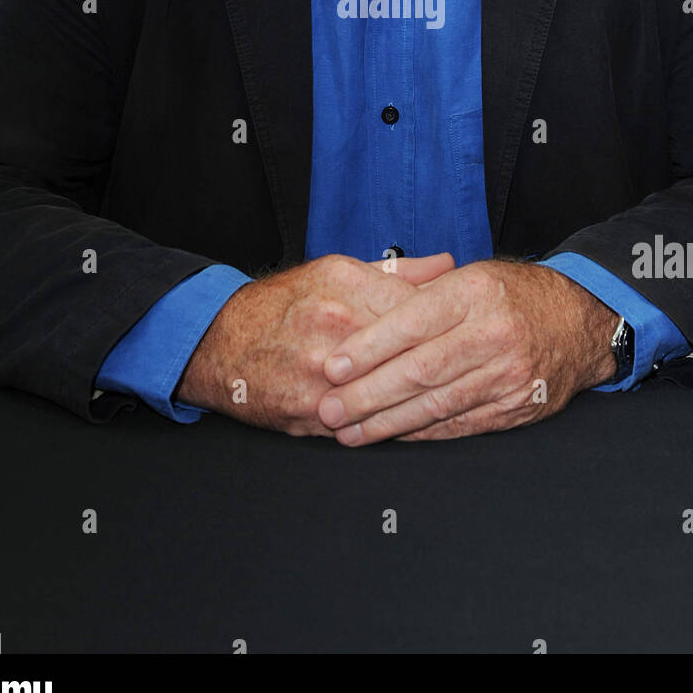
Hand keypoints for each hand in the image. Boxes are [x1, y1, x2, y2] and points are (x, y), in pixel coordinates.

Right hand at [173, 251, 454, 433]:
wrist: (221, 341)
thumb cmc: (283, 304)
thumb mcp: (336, 270)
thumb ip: (396, 272)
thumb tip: (448, 266)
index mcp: (346, 288)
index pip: (418, 309)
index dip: (450, 326)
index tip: (470, 334)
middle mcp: (335, 328)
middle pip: (410, 354)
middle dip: (444, 366)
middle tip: (471, 373)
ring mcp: (322, 375)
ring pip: (391, 395)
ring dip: (423, 403)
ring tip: (452, 404)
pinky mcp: (309, 412)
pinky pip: (364, 425)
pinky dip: (390, 427)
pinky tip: (414, 426)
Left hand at [317, 260, 619, 443]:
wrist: (579, 320)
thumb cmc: (510, 294)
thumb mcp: (469, 276)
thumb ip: (418, 292)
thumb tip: (359, 310)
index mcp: (474, 292)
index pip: (413, 322)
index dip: (369, 348)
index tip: (334, 367)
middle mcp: (493, 333)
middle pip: (420, 370)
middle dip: (368, 394)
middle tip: (329, 409)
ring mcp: (507, 374)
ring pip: (436, 404)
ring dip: (386, 422)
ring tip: (348, 431)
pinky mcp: (515, 407)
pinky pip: (459, 424)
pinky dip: (421, 432)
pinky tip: (391, 435)